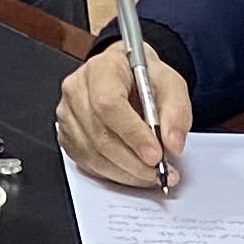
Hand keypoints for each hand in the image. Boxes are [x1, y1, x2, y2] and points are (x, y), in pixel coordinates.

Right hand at [59, 35, 188, 187]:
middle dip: (134, 161)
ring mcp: (68, 114)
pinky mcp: (66, 135)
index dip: (132, 133)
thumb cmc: (144, 78)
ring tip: (152, 175)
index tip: (155, 154)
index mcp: (102, 69)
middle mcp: (77, 90)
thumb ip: (176, 112)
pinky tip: (133, 172)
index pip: (109, 104)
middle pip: (100, 134)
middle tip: (160, 171)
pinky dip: (114, 174)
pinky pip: (88, 163)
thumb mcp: (171, 85)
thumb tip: (172, 144)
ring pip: (93, 154)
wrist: (126, 78)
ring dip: (126, 172)